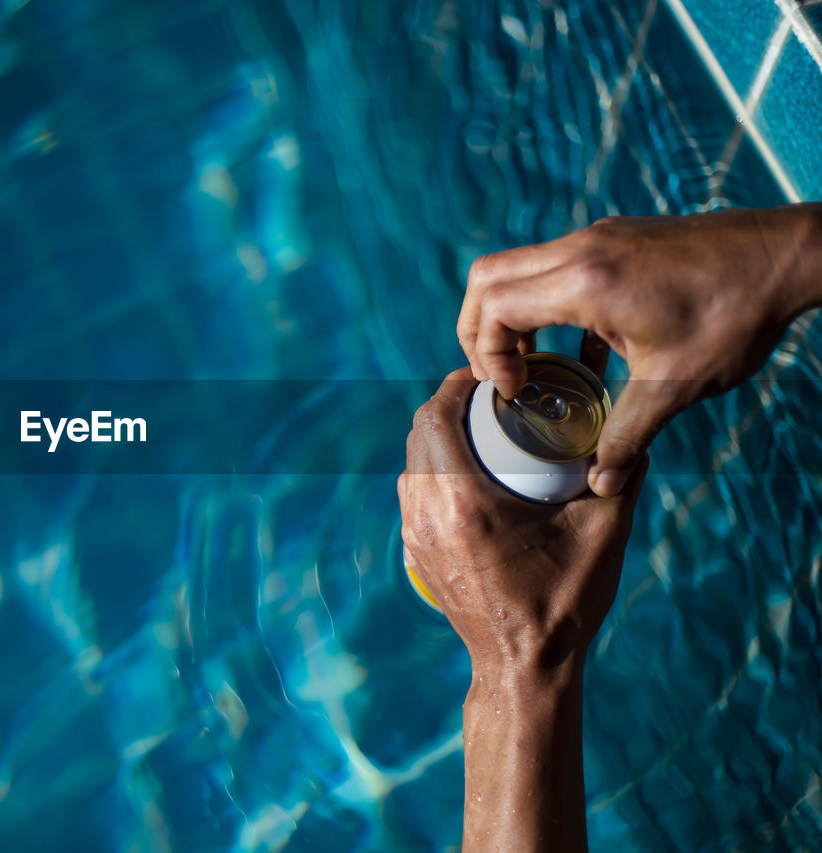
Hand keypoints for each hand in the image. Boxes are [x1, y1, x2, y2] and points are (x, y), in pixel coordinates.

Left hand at [398, 367, 647, 671]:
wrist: (524, 668)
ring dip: (439, 437)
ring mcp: (415, 536)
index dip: (456, 386)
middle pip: (418, 434)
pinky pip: (414, 494)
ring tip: (480, 428)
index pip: (436, 417)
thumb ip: (621, 480)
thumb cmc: (563, 603)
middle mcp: (428, 514)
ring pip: (411, 464)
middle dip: (448, 405)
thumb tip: (633, 438)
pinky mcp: (416, 553)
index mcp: (463, 503)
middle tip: (488, 396)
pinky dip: (434, 470)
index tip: (487, 376)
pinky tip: (469, 471)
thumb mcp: (602, 535)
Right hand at [456, 204, 821, 496]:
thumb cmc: (734, 312)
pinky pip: (548, 266)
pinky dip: (538, 303)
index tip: (515, 388)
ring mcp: (595, 238)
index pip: (496, 307)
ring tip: (528, 363)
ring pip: (513, 267)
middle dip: (477, 329)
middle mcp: (581, 250)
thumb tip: (600, 485)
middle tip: (499, 374)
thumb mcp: (676, 385)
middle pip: (486, 278)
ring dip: (506, 315)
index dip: (487, 353)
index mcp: (587, 281)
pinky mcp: (611, 239)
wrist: (786, 256)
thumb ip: (626, 436)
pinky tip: (574, 344)